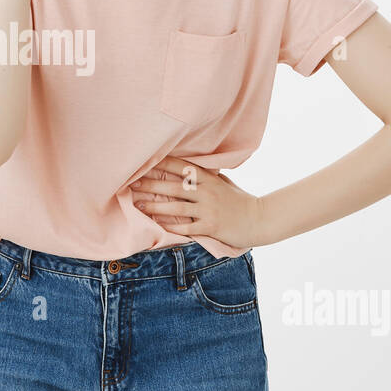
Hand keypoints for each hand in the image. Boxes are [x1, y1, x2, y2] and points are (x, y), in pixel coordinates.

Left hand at [130, 155, 270, 248]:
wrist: (258, 220)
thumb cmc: (238, 200)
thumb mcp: (222, 182)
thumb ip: (205, 176)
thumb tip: (185, 166)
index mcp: (208, 179)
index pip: (181, 167)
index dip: (161, 164)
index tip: (143, 162)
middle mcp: (207, 192)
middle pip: (173, 187)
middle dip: (151, 185)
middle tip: (132, 184)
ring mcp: (208, 210)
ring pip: (176, 207)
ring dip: (155, 207)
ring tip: (138, 205)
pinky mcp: (210, 227)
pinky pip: (186, 227)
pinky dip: (171, 226)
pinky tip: (157, 224)